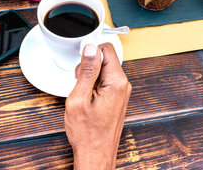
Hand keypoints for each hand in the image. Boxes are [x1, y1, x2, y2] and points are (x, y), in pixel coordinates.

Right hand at [65, 43, 131, 169]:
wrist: (95, 155)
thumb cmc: (88, 134)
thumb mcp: (80, 98)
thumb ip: (86, 71)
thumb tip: (90, 48)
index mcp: (116, 82)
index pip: (106, 49)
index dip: (90, 51)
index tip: (80, 61)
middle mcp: (123, 85)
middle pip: (104, 59)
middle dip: (88, 67)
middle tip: (79, 86)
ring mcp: (121, 92)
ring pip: (102, 71)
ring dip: (89, 78)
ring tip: (83, 96)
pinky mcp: (117, 98)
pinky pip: (103, 82)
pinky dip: (93, 87)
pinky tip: (87, 100)